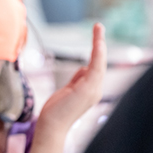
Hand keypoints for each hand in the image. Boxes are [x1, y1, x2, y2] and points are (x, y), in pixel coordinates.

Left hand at [36, 22, 106, 136]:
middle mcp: (96, 90)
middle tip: (97, 26)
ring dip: (99, 43)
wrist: (52, 127)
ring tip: (97, 27)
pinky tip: (98, 42)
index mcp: (91, 90)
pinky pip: (96, 67)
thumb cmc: (56, 112)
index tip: (96, 38)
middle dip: (99, 44)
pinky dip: (98, 54)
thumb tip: (84, 68)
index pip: (96, 68)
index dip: (97, 52)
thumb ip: (77, 80)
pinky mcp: (89, 89)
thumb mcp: (67, 91)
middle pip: (100, 63)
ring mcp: (94, 90)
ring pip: (100, 62)